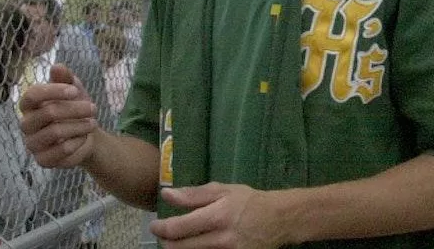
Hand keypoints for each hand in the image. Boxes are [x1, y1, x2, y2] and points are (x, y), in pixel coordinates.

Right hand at [19, 64, 97, 167]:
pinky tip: (84, 137)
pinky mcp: (43, 160)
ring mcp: (33, 143)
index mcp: (29, 105)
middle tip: (93, 108)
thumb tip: (57, 66)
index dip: (54, 91)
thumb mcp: (74, 90)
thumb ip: (65, 78)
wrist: (86, 134)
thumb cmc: (75, 108)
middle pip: (49, 112)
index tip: (75, 91)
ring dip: (79, 126)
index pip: (33, 95)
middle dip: (75, 109)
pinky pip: (61, 151)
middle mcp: (27, 124)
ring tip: (93, 122)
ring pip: (56, 132)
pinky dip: (77, 142)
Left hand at [150, 183, 284, 248]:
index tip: (154, 225)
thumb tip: (167, 195)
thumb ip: (193, 194)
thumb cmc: (248, 201)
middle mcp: (221, 240)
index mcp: (217, 216)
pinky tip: (194, 245)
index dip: (161, 229)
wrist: (278, 220)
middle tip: (164, 235)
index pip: (179, 229)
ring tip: (179, 240)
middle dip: (167, 243)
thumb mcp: (223, 190)